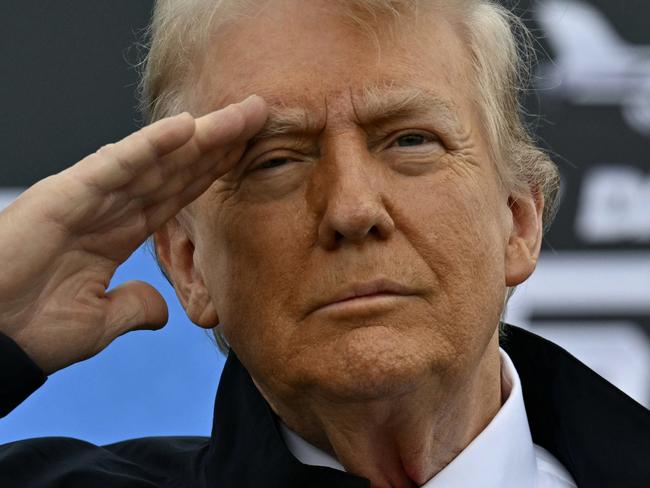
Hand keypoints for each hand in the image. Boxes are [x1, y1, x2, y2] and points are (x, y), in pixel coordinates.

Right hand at [0, 95, 267, 374]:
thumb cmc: (31, 330)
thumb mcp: (100, 321)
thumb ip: (135, 308)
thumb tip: (162, 310)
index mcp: (119, 231)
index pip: (179, 192)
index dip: (215, 170)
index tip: (250, 152)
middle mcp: (110, 205)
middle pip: (177, 167)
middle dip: (220, 142)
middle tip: (259, 115)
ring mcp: (91, 196)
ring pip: (157, 158)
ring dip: (201, 135)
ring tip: (241, 114)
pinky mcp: (67, 195)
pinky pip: (118, 165)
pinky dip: (151, 145)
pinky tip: (187, 128)